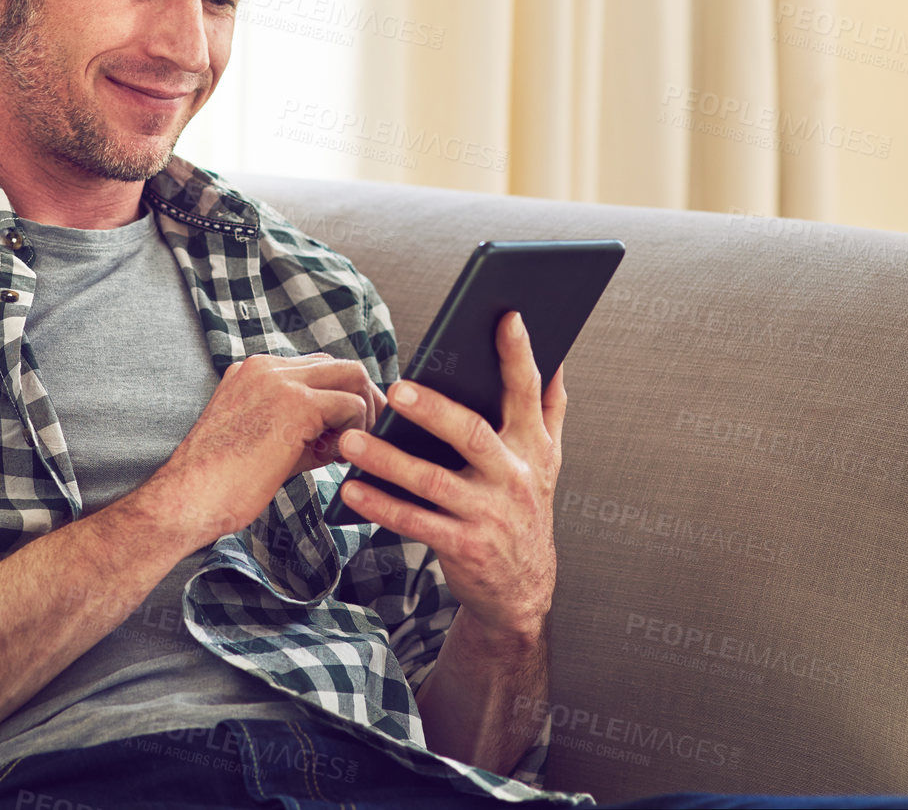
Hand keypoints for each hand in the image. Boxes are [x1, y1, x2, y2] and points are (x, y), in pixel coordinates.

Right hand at [144, 353, 385, 547]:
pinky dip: (355, 432)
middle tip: (366, 437)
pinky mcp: (296, 404)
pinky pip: (350, 406)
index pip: (316, 367)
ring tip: (349, 450)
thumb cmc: (220, 481)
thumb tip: (345, 435)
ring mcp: (280, 380)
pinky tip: (335, 459)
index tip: (342, 433)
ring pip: (352, 376)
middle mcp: (266, 367)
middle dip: (362, 400)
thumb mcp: (261, 440)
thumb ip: (301, 427)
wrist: (188, 498)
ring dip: (362, 414)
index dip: (338, 398)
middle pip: (339, 365)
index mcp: (252, 371)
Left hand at [337, 311, 563, 641]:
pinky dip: (382, 506)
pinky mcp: (464, 546)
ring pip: (433, 481)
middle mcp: (515, 476)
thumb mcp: (547, 462)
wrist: (523, 590)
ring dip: (388, 460)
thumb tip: (556, 359)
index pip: (527, 392)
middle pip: (472, 434)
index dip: (518, 355)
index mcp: (533, 447)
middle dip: (434, 409)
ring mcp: (489, 514)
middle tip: (394, 389)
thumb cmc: (525, 510)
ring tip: (350, 441)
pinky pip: (416, 522)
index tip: (506, 317)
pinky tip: (352, 490)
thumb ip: (549, 411)